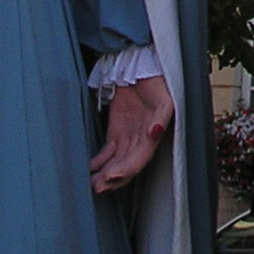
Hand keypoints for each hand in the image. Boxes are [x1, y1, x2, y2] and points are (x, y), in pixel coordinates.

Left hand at [91, 74, 172, 193]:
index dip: (127, 169)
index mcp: (154, 133)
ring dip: (105, 174)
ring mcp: (129, 136)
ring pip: (117, 161)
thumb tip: (155, 133)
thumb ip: (160, 116)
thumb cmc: (155, 80)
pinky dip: (99, 162)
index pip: (141, 158)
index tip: (111, 176)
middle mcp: (142, 139)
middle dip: (113, 177)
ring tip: (92, 183)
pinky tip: (90, 169)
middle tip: (97, 187)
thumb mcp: (163, 96)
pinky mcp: (117, 131)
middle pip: (128, 164)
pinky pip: (108, 152)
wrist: (140, 66)